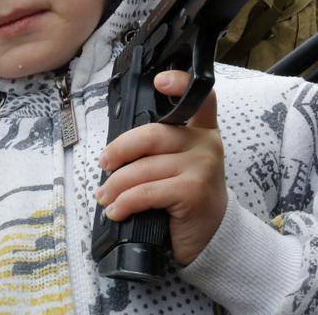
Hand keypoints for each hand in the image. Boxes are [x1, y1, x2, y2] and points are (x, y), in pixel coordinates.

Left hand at [95, 70, 227, 265]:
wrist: (213, 236)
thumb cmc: (189, 197)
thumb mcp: (182, 164)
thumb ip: (162, 146)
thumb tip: (117, 148)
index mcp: (203, 130)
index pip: (200, 97)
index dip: (179, 83)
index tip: (159, 81)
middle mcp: (206, 144)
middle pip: (154, 134)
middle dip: (120, 149)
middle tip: (105, 163)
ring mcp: (202, 167)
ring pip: (144, 168)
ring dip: (116, 185)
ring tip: (105, 196)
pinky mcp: (193, 192)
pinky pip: (147, 192)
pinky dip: (125, 202)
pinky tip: (117, 210)